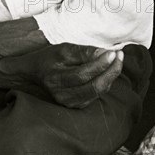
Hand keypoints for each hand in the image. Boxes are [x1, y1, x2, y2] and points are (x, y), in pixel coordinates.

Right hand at [0, 43, 123, 108]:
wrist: (34, 74)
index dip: (100, 64)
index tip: (113, 52)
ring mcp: (68, 102)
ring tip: (118, 61)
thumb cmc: (50, 58)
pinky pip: (95, 96)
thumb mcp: (63, 49)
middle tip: (120, 56)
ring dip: (111, 76)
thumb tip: (105, 53)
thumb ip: (83, 52)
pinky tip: (108, 72)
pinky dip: (105, 83)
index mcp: (56, 78)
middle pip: (93, 86)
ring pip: (97, 92)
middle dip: (111, 71)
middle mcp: (61, 94)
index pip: (83, 74)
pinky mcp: (75, 105)